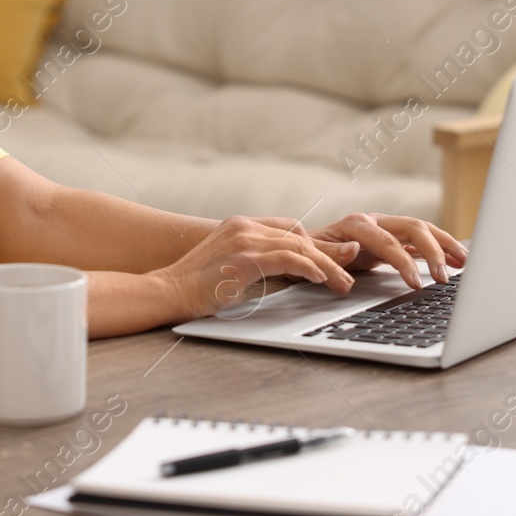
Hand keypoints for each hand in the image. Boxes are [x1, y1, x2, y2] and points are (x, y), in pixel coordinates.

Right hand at [160, 215, 363, 320]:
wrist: (167, 291)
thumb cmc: (197, 287)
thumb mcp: (232, 268)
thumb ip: (259, 264)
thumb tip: (294, 274)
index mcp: (240, 224)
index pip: (289, 228)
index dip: (314, 246)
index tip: (332, 264)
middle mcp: (244, 225)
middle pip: (299, 235)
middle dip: (328, 255)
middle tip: (348, 275)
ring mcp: (244, 239)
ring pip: (300, 247)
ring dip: (327, 266)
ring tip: (342, 284)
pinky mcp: (245, 257)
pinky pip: (289, 259)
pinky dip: (310, 268)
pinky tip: (321, 280)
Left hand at [310, 213, 467, 287]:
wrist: (303, 248)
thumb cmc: (306, 253)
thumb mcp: (311, 254)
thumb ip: (332, 254)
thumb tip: (354, 249)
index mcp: (356, 224)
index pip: (386, 241)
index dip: (403, 262)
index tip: (416, 283)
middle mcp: (374, 221)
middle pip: (412, 228)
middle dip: (432, 251)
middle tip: (443, 278)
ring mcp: (386, 229)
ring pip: (422, 230)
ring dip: (444, 245)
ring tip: (463, 262)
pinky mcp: (393, 239)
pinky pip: (420, 242)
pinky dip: (439, 249)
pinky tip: (456, 260)